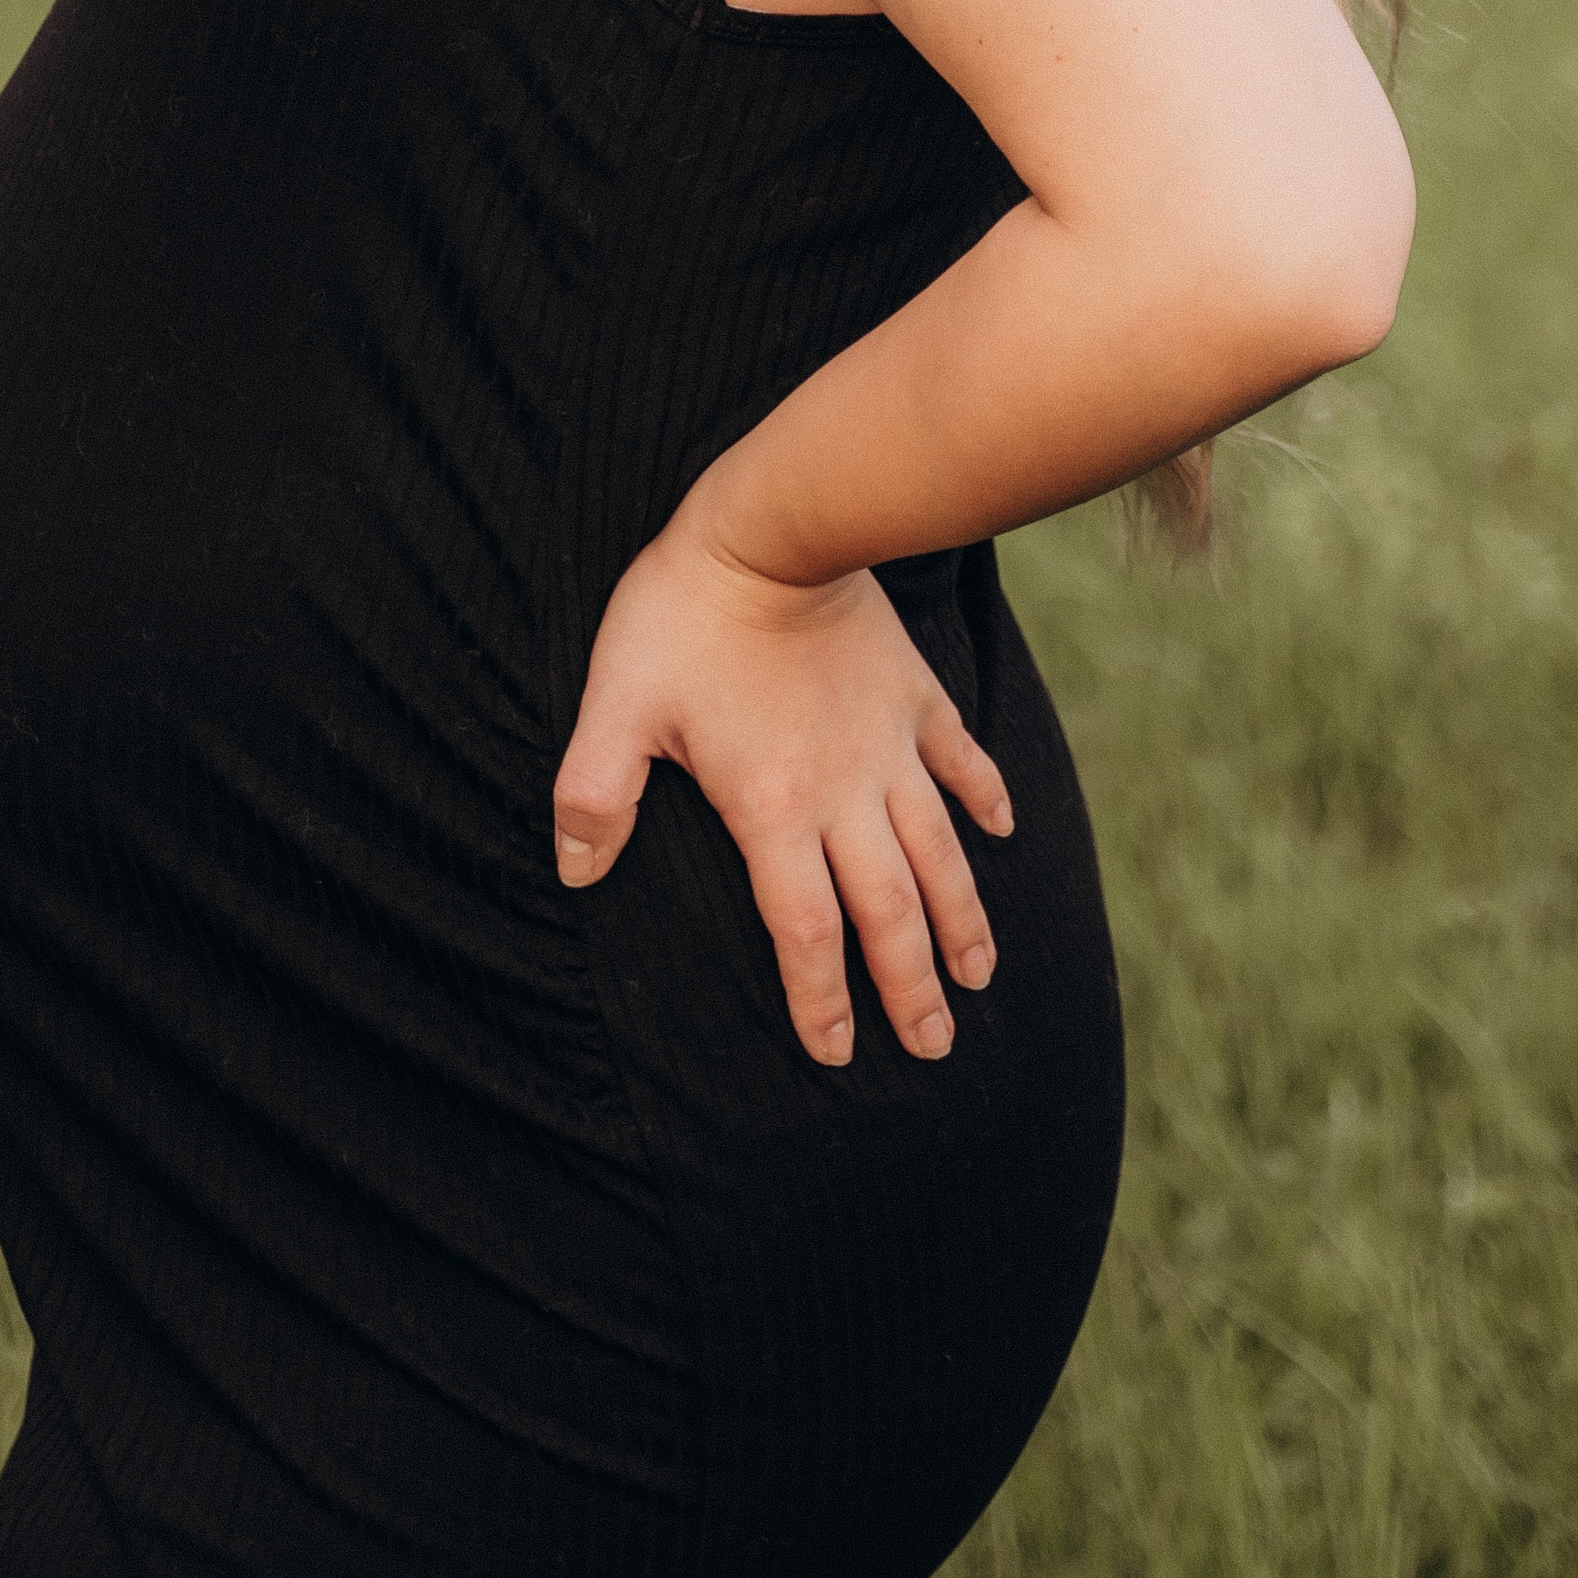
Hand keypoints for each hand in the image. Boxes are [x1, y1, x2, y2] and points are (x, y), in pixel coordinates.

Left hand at [552, 496, 1013, 1067]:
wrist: (773, 526)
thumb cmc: (682, 615)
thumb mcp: (614, 704)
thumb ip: (591, 793)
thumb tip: (574, 872)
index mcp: (774, 810)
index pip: (807, 931)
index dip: (823, 998)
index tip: (838, 1051)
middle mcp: (847, 794)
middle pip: (890, 912)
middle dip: (912, 987)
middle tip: (934, 1045)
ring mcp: (890, 746)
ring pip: (940, 853)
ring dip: (962, 919)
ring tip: (979, 975)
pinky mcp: (914, 695)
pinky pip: (962, 760)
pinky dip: (986, 798)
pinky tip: (1004, 830)